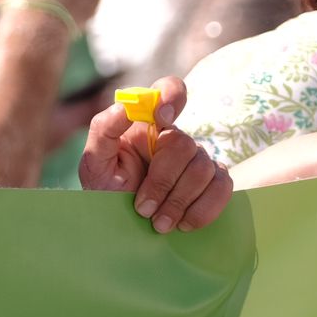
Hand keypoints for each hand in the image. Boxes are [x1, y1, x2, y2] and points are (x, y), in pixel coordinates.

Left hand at [79, 76, 232, 232]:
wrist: (121, 226)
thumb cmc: (106, 189)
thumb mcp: (94, 162)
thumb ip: (103, 130)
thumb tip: (124, 107)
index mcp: (148, 123)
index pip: (170, 90)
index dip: (172, 96)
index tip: (162, 118)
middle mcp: (175, 138)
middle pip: (184, 145)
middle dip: (163, 181)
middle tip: (143, 208)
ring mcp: (198, 160)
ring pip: (203, 169)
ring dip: (178, 201)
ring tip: (158, 223)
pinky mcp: (215, 182)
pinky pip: (223, 187)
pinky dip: (202, 210)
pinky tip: (183, 224)